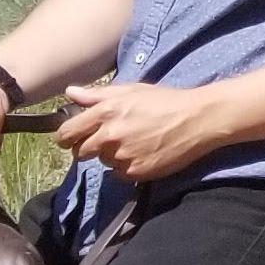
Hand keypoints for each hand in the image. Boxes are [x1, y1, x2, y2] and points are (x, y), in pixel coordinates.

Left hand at [49, 76, 219, 184]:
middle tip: (106, 141)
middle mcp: (110, 135)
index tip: (70, 139)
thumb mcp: (131, 90)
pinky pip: (120, 173)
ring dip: (111, 156)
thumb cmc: (166, 101)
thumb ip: (96, 94)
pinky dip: (126, 167)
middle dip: (87, 147)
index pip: (67, 132)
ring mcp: (123, 155)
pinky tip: (142, 154)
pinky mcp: (136, 171)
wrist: (199, 119)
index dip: (65, 137)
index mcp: (105, 112)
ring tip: (132, 143)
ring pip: (103, 162)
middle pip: (81, 151)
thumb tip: (70, 93)